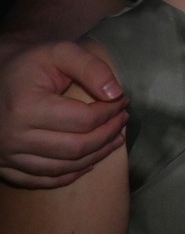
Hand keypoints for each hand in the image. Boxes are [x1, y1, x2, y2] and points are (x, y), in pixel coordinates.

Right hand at [0, 41, 128, 188]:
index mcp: (26, 108)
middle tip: (123, 120)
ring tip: (115, 140)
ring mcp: (6, 155)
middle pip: (76, 148)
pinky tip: (88, 163)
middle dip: (108, 135)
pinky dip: (69, 175)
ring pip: (62, 168)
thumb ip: (91, 68)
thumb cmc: (30, 62)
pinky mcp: (3, 165)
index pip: (84, 120)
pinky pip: (41, 180)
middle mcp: (13, 137)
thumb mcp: (60, 52)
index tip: (123, 100)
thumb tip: (116, 93)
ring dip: (95, 157)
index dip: (110, 112)